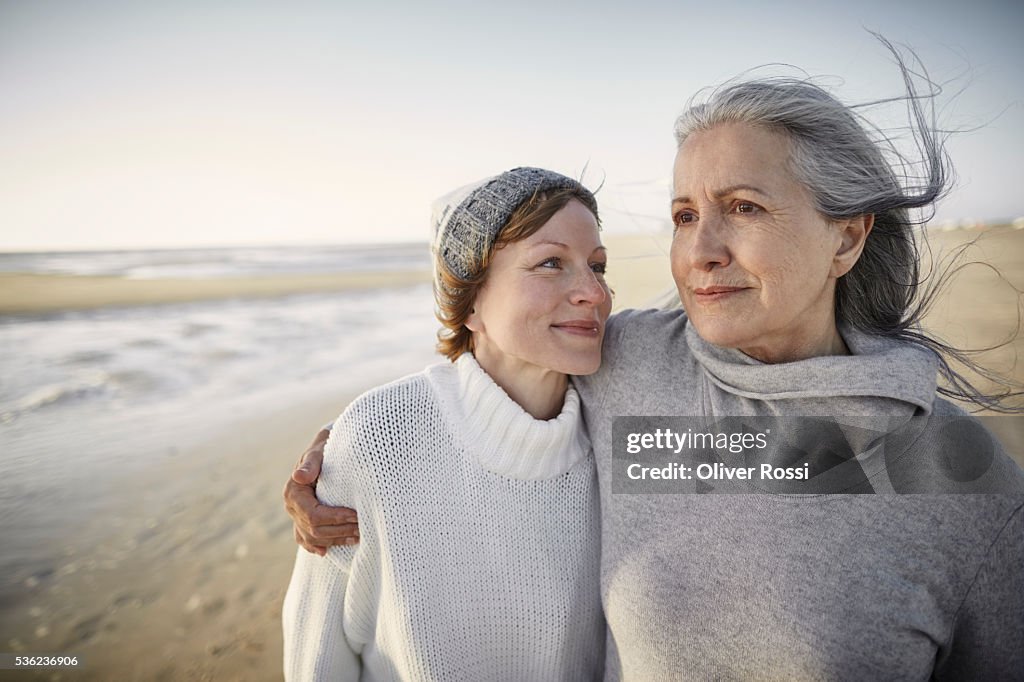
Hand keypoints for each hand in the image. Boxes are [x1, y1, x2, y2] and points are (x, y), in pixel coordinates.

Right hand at [283, 428, 358, 555]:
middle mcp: (292, 507)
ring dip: (335, 540)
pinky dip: (317, 546)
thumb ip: (311, 463)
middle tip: (362, 528)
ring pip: (313, 538)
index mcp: (293, 493)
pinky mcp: (302, 521)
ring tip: (357, 537)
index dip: (334, 518)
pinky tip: (328, 551)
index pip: (313, 514)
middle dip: (339, 531)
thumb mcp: (318, 452)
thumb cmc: (323, 450)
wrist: (322, 452)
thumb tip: (299, 476)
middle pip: (314, 530)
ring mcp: (296, 516)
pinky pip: (306, 540)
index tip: (355, 515)